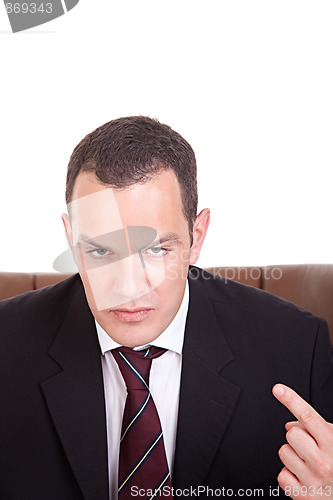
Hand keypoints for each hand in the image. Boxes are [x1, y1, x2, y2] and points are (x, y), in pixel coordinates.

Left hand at [272, 384, 332, 499]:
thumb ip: (317, 429)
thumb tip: (291, 424)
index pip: (308, 416)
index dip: (291, 400)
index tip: (278, 389)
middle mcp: (323, 462)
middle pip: (291, 433)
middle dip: (297, 437)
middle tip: (310, 448)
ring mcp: (313, 479)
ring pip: (283, 452)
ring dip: (292, 456)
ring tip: (308, 464)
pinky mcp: (303, 495)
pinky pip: (281, 475)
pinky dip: (289, 475)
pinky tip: (302, 477)